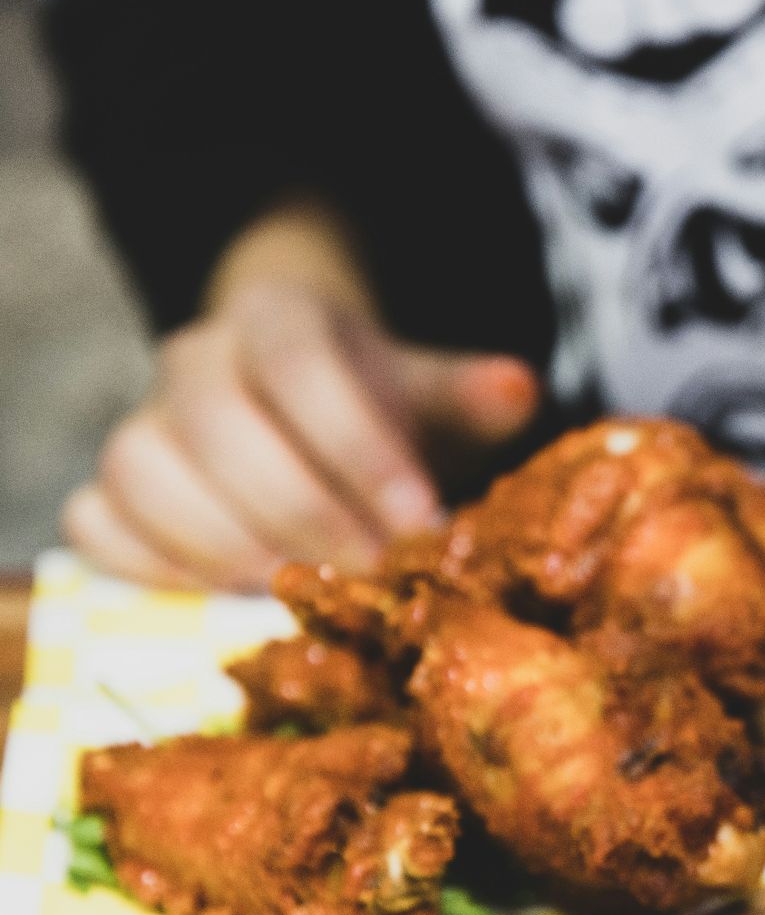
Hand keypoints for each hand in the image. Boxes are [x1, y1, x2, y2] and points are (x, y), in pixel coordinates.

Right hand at [63, 203, 539, 591]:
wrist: (305, 401)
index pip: (302, 366)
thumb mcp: (431, 391)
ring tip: (304, 592)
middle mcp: (195, 359)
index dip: (357, 447)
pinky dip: (153, 567)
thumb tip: (517, 389)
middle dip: (305, 512)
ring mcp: (141, 422)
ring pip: (145, 473)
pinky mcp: (108, 488)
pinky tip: (229, 597)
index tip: (419, 521)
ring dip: (227, 545)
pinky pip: (96, 524)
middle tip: (373, 574)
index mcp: (278, 317)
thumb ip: (469, 395)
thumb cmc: (378, 407)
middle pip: (222, 428)